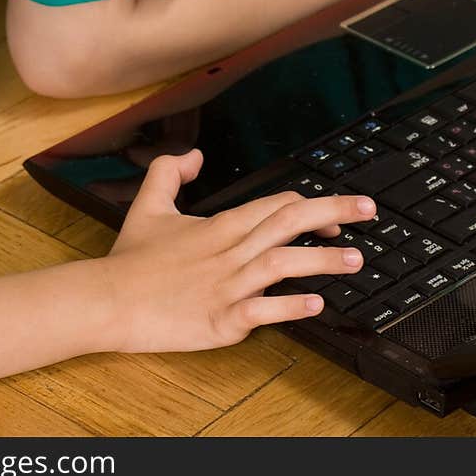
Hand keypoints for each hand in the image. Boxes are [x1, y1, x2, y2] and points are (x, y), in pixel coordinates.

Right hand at [102, 149, 376, 351]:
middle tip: (368, 211)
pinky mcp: (221, 321)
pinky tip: (316, 305)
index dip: (309, 206)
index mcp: (219, 225)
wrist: (108, 301)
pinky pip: (263, 311)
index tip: (335, 213)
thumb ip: (171, 172)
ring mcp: (227, 287)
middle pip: (288, 224)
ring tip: (356, 260)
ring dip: (323, 261)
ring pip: (283, 265)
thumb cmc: (130, 259)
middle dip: (333, 214)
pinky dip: (291, 307)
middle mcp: (229, 251)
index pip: (275, 205)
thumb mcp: (148, 203)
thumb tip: (195, 155)